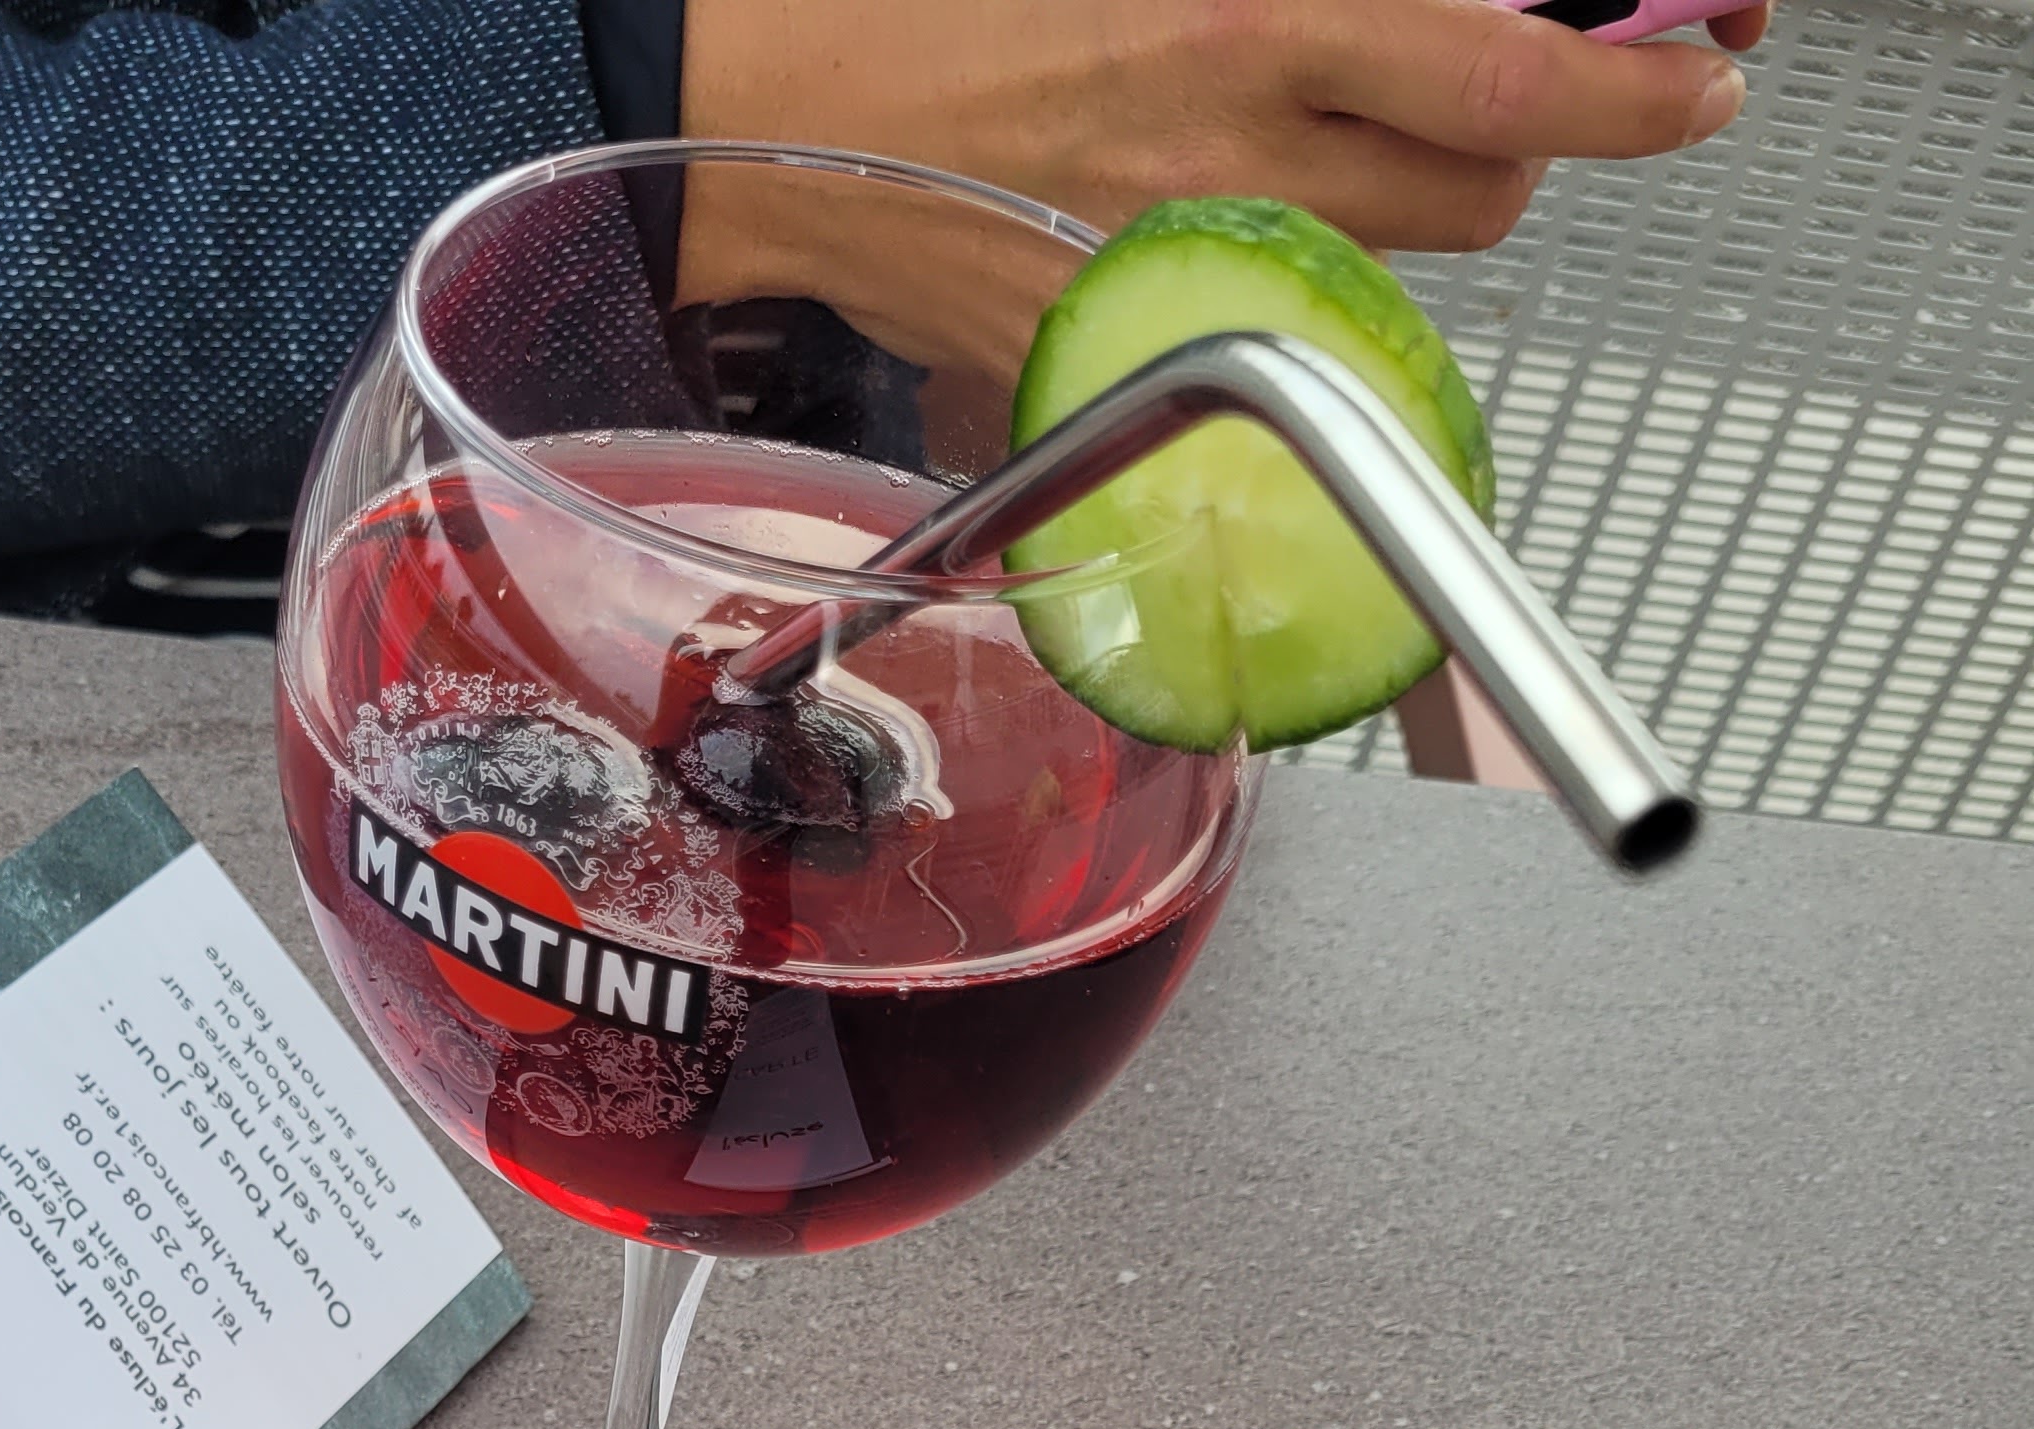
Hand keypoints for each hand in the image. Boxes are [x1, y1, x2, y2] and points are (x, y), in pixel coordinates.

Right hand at [683, 0, 1756, 257]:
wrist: (763, 104)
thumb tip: (1435, 5)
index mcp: (1246, 22)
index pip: (1508, 77)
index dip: (1640, 90)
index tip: (1703, 82)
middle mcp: (1232, 167)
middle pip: (1483, 196)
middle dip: (1524, 142)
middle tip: (1506, 88)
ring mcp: (1175, 276)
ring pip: (1390, 268)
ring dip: (1404, 206)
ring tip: (1332, 140)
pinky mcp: (1116, 353)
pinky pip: (1263, 325)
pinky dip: (1283, 274)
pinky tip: (1227, 211)